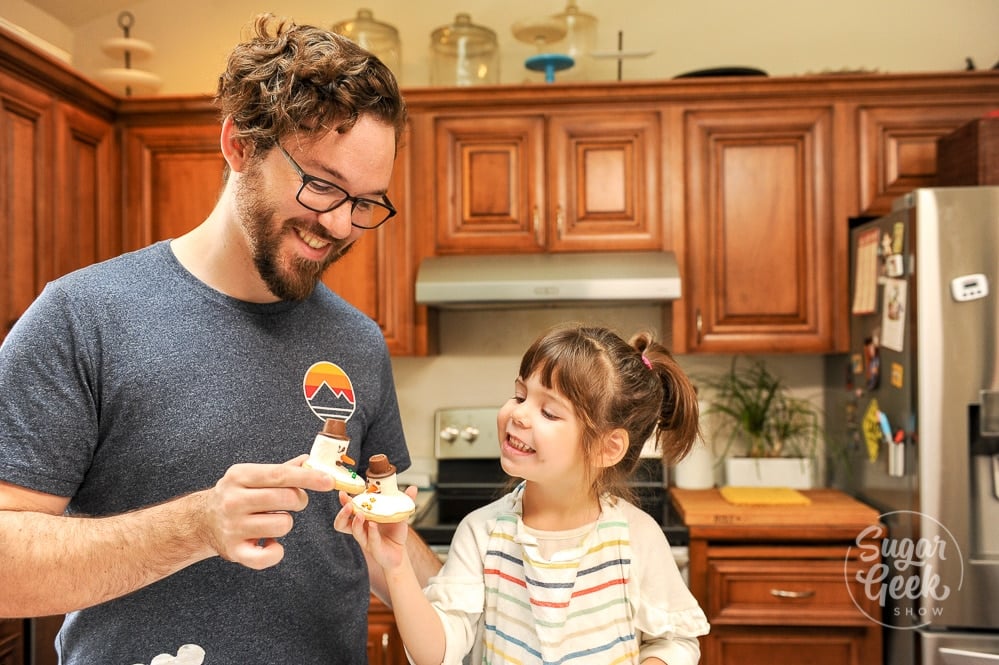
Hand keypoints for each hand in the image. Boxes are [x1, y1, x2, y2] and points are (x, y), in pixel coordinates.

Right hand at [201, 454, 333, 569]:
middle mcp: (233, 500)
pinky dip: (275, 552)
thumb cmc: (237, 495)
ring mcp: (232, 526)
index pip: (280, 475)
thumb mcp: (252, 476)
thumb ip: (282, 469)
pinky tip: (270, 544)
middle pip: (286, 499)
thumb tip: (309, 460)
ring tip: (271, 520)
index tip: (329, 481)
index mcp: (240, 475)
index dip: (308, 478)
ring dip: (285, 523)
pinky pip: (267, 556)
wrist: (202, 520)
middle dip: (298, 500)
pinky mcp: (234, 550)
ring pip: (283, 524)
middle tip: (292, 503)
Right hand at [334, 486, 415, 570]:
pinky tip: (373, 525)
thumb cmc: (394, 532)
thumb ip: (404, 501)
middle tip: (348, 505)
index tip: (343, 493)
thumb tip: (412, 488)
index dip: (344, 501)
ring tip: (360, 514)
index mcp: (364, 517)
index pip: (349, 508)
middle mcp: (361, 528)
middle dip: (343, 513)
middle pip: (342, 522)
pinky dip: (372, 531)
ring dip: (355, 522)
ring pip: (354, 531)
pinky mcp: (373, 548)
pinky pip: (370, 539)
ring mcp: (366, 538)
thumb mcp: (399, 514)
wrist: (399, 551)